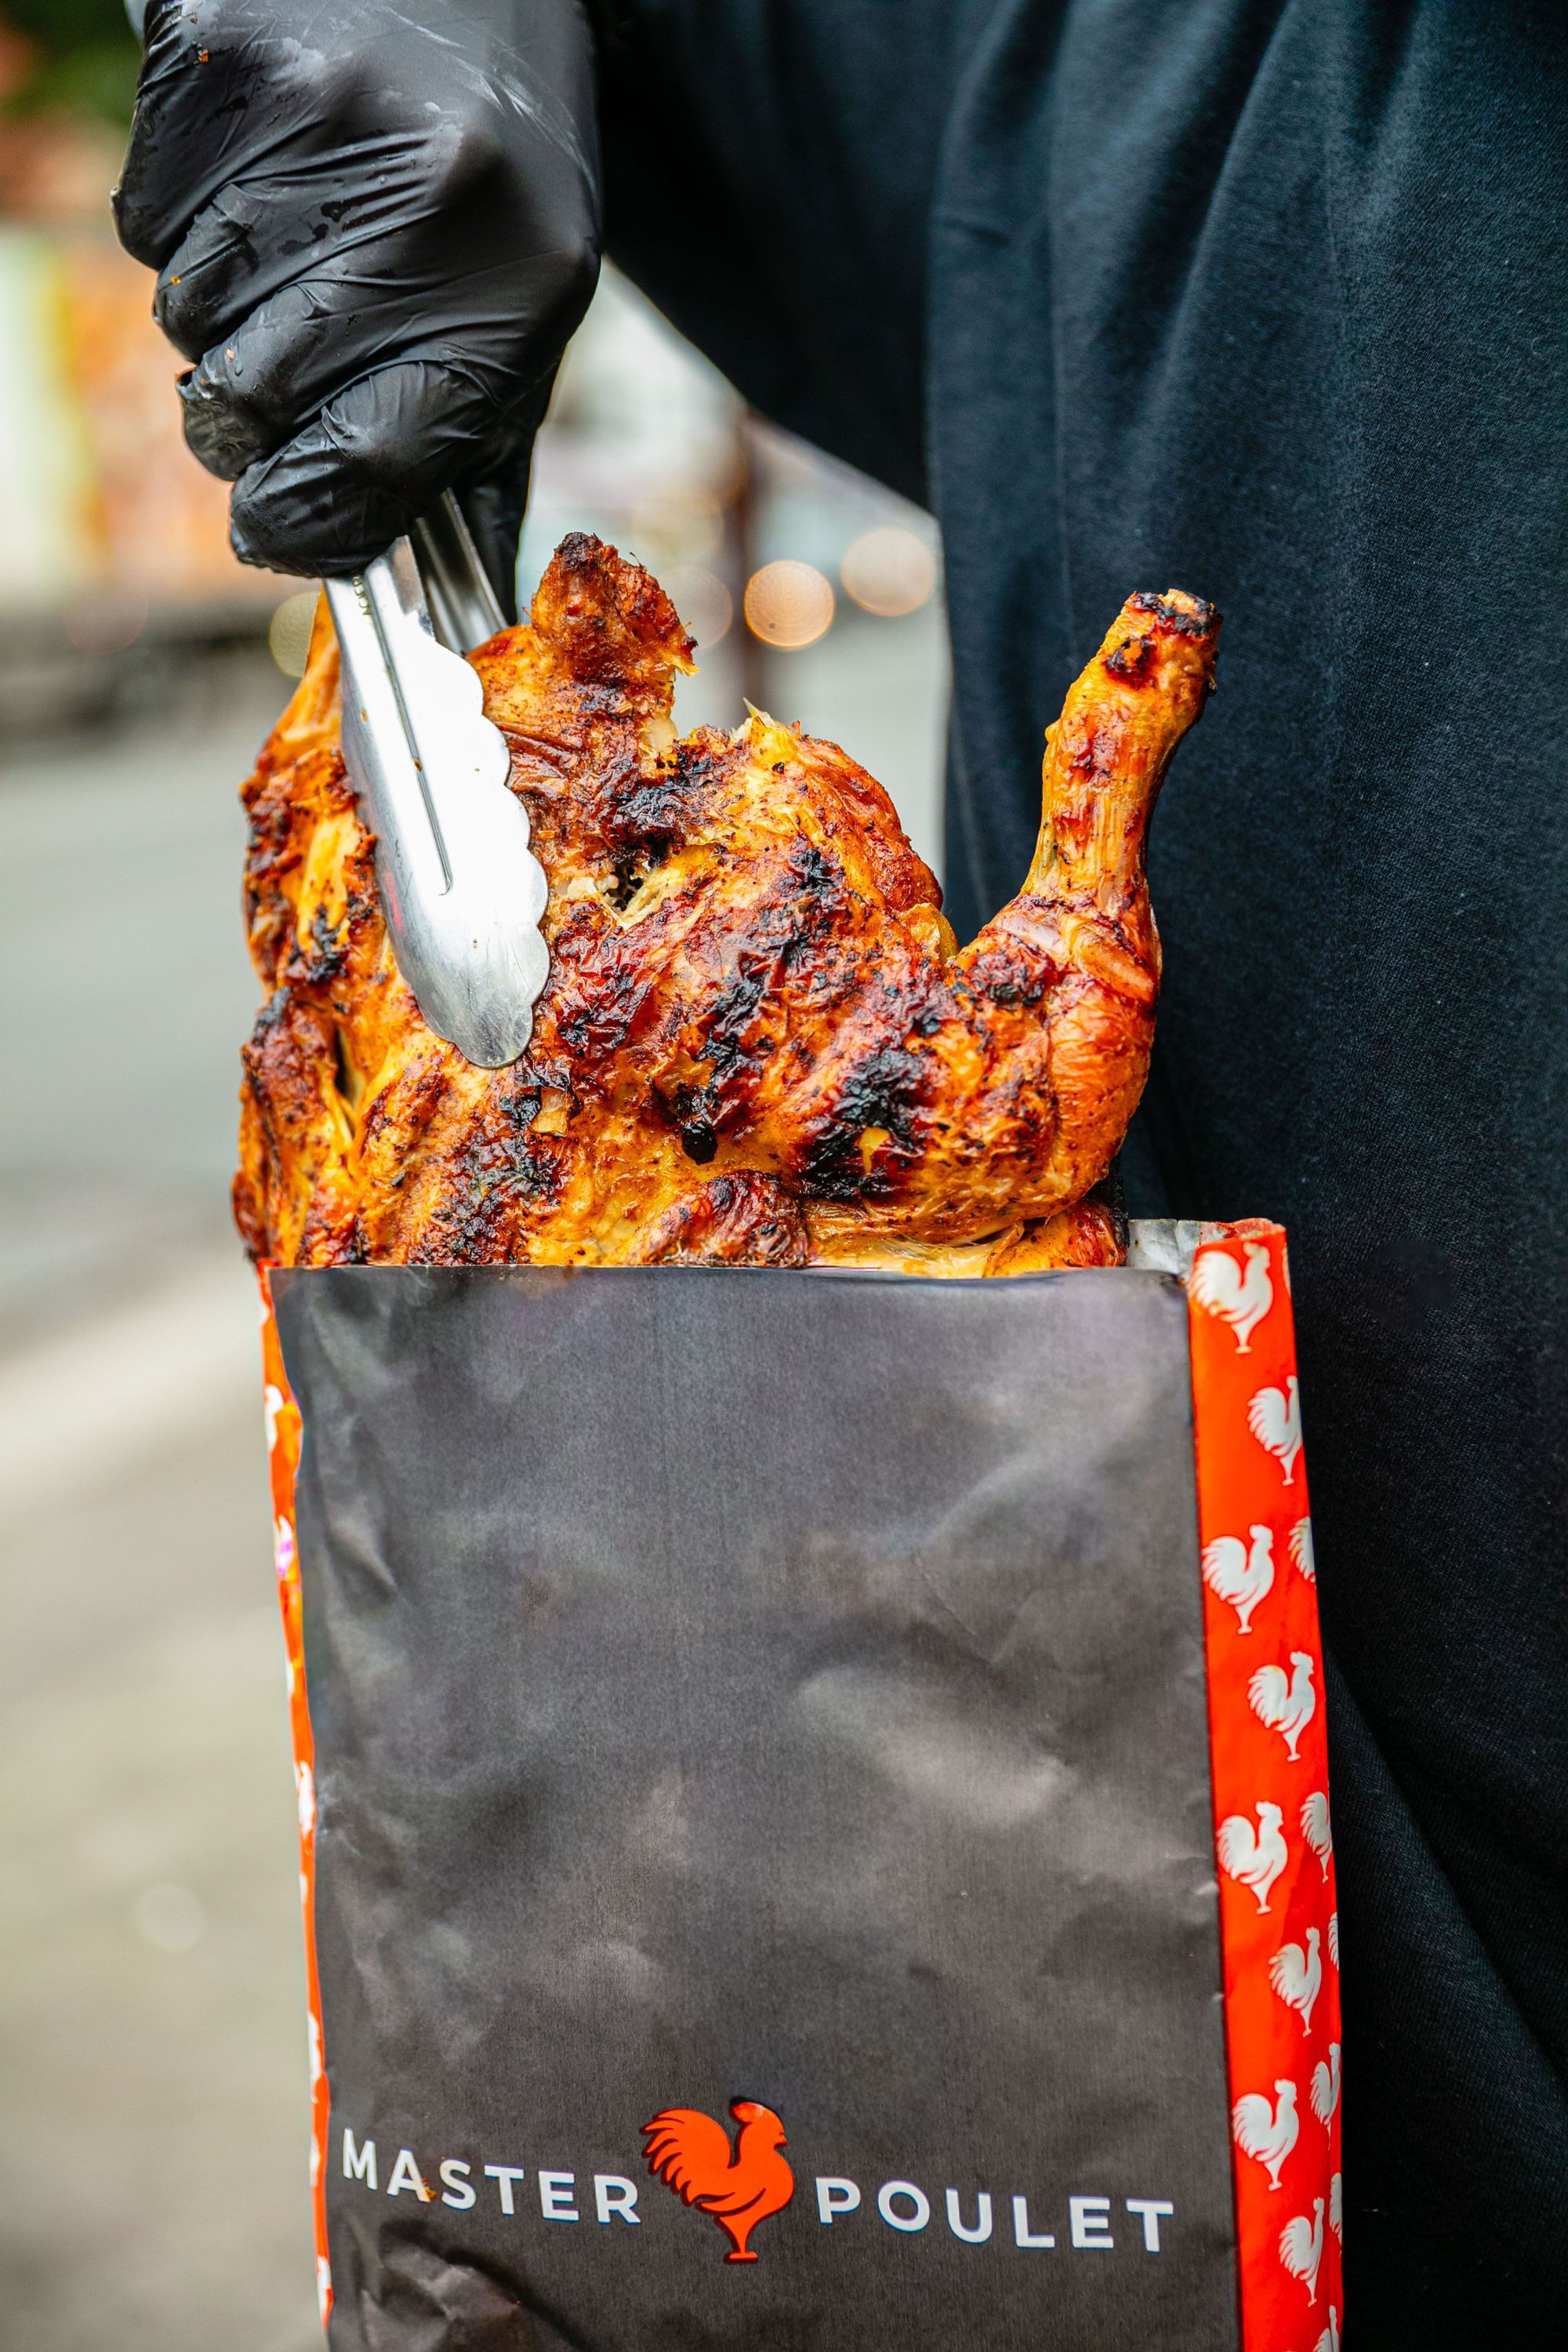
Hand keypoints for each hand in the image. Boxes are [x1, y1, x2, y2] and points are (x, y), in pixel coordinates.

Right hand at [114, 0, 600, 600]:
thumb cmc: (501, 174)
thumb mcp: (528, 315)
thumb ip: (476, 461)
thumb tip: (462, 621)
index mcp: (509, 295)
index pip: (361, 470)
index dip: (299, 523)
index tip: (277, 526)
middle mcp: (418, 206)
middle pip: (249, 404)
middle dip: (251, 418)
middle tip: (288, 362)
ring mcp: (313, 119)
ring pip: (184, 317)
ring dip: (219, 314)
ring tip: (291, 246)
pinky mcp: (221, 54)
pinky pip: (144, 218)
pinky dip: (181, 223)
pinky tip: (255, 178)